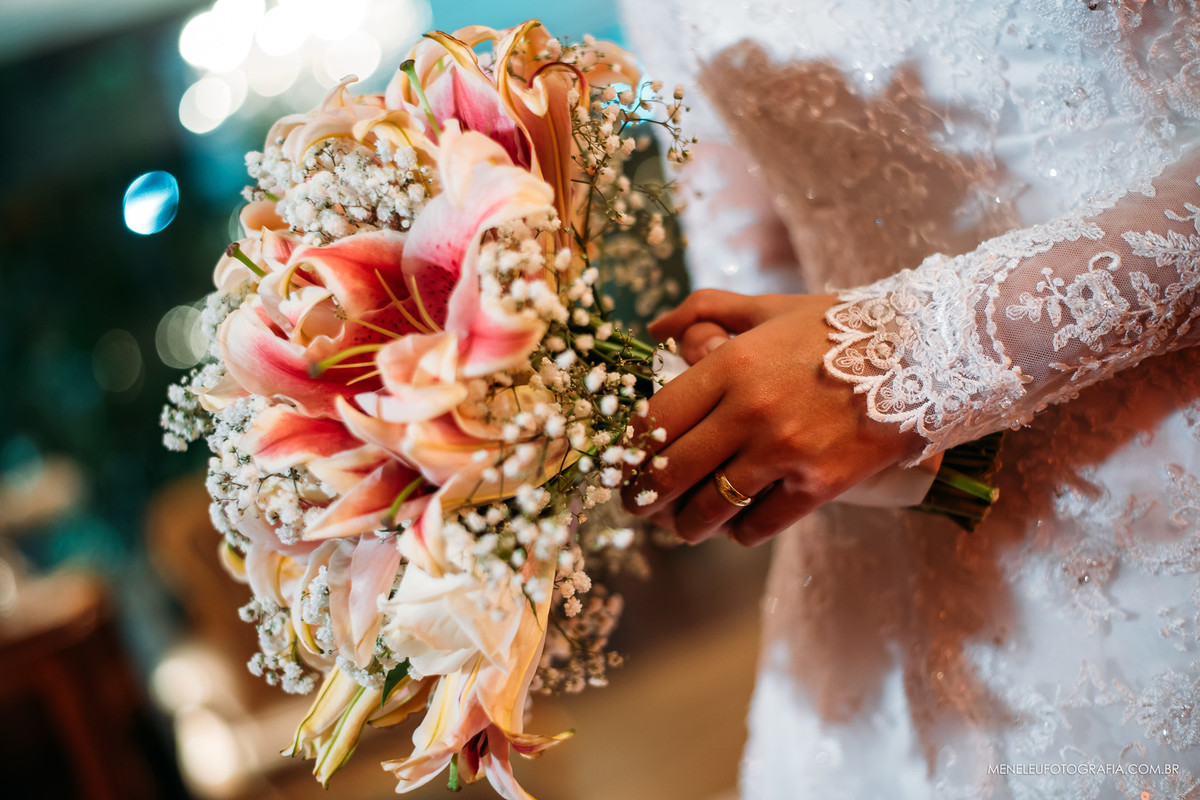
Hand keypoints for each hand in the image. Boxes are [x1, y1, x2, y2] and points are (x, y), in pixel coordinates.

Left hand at [623, 289, 923, 545]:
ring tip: (682, 526)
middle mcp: (751, 410)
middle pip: (671, 472)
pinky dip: (739, 532)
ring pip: (709, 508)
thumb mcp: (770, 308)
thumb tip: (656, 328)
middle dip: (643, 498)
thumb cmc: (839, 328)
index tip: (622, 466)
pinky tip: (737, 526)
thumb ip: (707, 310)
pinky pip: (758, 526)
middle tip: (637, 507)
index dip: (629, 451)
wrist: (925, 354)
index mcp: (731, 364)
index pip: (655, 420)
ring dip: (686, 525)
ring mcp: (786, 451)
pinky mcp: (819, 484)